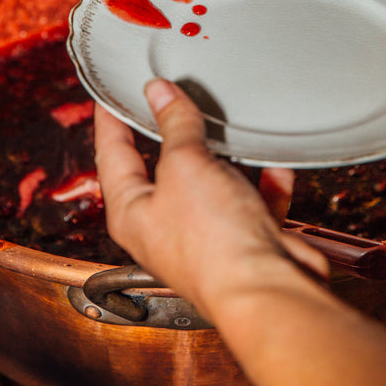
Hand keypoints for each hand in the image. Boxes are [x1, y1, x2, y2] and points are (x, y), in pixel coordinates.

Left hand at [94, 78, 327, 324]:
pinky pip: (253, 201)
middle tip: (175, 97)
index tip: (111, 95)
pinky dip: (265, 183)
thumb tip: (160, 93)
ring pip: (213, 182)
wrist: (268, 291)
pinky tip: (275, 165)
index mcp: (131, 212)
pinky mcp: (243, 243)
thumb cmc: (214, 243)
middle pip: (165, 167)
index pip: (111, 154)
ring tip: (231, 127)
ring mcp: (205, 236)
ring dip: (227, 157)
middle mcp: (163, 227)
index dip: (110, 120)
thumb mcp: (186, 166)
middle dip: (176, 133)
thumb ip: (175, 125)